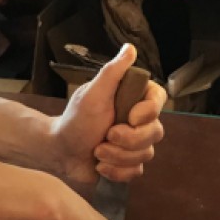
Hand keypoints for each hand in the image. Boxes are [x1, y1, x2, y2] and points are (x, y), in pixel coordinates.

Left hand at [50, 43, 167, 184]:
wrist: (60, 150)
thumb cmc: (75, 118)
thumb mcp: (93, 93)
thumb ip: (112, 72)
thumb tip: (130, 48)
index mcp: (133, 99)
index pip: (159, 100)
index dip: (149, 112)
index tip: (130, 117)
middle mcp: (139, 120)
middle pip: (156, 132)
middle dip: (128, 140)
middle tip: (106, 136)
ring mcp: (136, 144)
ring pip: (146, 154)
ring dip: (118, 156)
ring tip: (97, 151)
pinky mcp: (129, 164)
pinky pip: (136, 172)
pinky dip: (116, 171)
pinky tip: (101, 165)